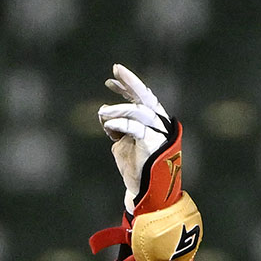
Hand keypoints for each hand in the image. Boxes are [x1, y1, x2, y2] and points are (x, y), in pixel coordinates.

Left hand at [97, 65, 171, 213]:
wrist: (143, 191)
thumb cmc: (134, 167)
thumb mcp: (121, 143)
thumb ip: (116, 127)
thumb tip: (104, 113)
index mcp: (152, 122)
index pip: (140, 99)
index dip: (126, 87)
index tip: (110, 81)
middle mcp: (158, 124)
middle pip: (145, 97)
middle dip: (130, 82)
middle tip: (116, 69)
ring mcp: (157, 133)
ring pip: (139, 111)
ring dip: (119, 109)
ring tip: (102, 112)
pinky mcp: (152, 144)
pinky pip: (136, 128)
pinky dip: (121, 124)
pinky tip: (108, 125)